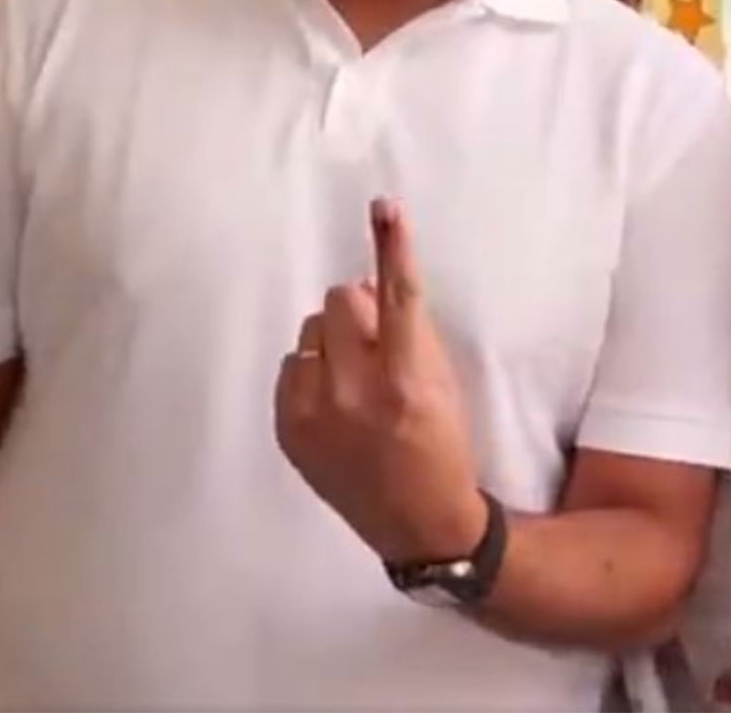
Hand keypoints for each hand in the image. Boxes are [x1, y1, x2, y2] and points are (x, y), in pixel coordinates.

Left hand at [274, 197, 485, 562]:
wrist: (419, 523)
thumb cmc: (441, 444)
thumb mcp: (443, 384)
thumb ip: (410, 332)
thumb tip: (368, 284)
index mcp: (406, 378)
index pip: (400, 296)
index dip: (393, 247)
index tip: (385, 207)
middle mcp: (355, 392)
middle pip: (340, 299)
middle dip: (358, 311)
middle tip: (376, 343)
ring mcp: (314, 412)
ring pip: (310, 330)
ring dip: (332, 343)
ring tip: (354, 381)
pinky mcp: (287, 428)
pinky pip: (291, 365)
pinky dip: (312, 374)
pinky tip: (333, 404)